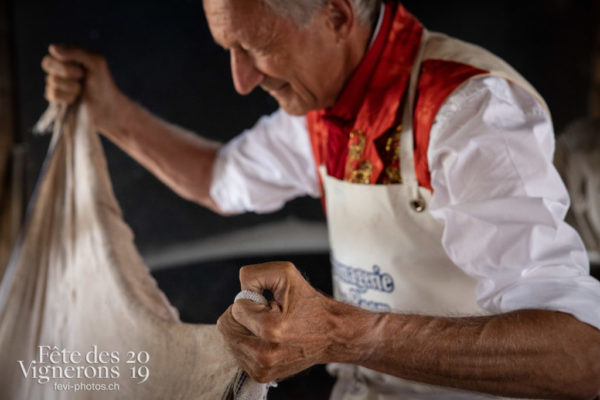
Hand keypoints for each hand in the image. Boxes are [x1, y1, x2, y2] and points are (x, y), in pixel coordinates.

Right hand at [41, 44, 126, 131]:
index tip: (81, 69)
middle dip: (67, 72)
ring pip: (52, 80)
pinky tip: (74, 99)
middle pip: (48, 63)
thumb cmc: (103, 85)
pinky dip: (66, 97)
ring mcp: (57, 83)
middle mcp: (61, 68)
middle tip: (81, 78)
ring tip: (81, 90)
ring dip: (71, 86)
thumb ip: (76, 53)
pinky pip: (52, 94)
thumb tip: (52, 48)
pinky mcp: (56, 98)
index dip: (66, 61)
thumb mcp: (97, 63)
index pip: (54, 52)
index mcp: (70, 57)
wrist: (106, 109)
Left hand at [217, 261, 337, 382]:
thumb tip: (239, 291)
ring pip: (230, 341)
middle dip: (243, 316)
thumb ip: (254, 274)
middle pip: (227, 328)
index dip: (251, 300)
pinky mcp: (262, 376)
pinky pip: (237, 353)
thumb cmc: (308, 302)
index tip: (270, 303)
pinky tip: (266, 339)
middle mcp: (265, 355)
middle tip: (266, 313)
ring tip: (268, 327)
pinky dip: (248, 342)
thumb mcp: (285, 273)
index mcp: (271, 330)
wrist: (330, 332)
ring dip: (245, 329)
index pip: (236, 310)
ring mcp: (263, 369)